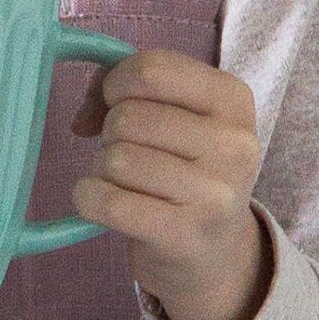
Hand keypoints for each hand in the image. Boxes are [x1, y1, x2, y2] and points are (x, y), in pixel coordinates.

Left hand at [68, 49, 268, 319]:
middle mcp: (234, 143)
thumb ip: (123, 91)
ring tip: (126, 182)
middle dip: (110, 133)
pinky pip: (109, 202)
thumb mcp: (176, 115)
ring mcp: (215, 193)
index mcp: (233, 99)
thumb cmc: (183, 168)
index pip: (152, 69)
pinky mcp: (186, 235)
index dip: (116, 84)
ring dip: (104, 170)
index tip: (116, 103)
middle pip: (128, 117)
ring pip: (117, 159)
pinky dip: (89, 199)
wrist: (213, 250)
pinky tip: (101, 201)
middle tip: (127, 153)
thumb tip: (84, 117)